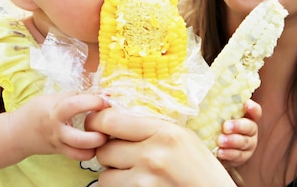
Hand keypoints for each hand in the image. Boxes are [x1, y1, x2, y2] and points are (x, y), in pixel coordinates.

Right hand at [9, 92, 107, 160]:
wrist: (17, 134)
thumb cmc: (35, 111)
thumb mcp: (52, 98)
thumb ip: (75, 96)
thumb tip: (103, 94)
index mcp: (54, 111)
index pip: (74, 105)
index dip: (93, 101)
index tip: (105, 99)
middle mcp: (57, 130)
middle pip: (79, 138)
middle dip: (97, 134)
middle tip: (107, 124)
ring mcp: (59, 144)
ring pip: (80, 153)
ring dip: (96, 145)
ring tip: (104, 134)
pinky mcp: (61, 153)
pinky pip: (78, 157)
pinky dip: (90, 151)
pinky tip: (95, 142)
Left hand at [86, 108, 235, 186]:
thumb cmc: (200, 166)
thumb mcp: (181, 135)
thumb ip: (149, 126)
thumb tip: (110, 117)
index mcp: (163, 132)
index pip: (110, 121)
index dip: (96, 122)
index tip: (96, 123)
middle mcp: (152, 157)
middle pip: (104, 151)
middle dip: (108, 152)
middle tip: (122, 153)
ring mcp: (145, 182)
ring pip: (105, 177)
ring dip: (113, 175)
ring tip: (131, 172)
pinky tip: (139, 184)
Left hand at [216, 99, 260, 165]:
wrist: (213, 148)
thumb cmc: (215, 125)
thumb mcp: (215, 116)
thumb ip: (214, 108)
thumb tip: (196, 100)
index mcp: (246, 116)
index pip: (255, 111)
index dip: (253, 108)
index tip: (246, 104)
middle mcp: (250, 130)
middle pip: (249, 126)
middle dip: (237, 126)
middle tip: (225, 126)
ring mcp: (248, 144)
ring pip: (244, 142)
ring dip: (232, 141)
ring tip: (220, 141)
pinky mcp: (242, 157)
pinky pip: (237, 155)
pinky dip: (228, 153)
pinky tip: (220, 152)